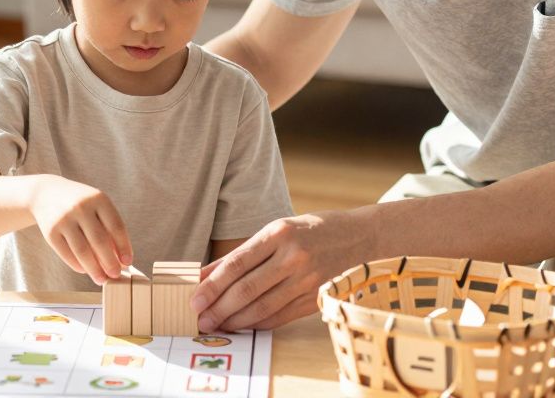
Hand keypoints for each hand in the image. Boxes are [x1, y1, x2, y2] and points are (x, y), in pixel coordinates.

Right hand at [28, 175, 132, 284]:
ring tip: (101, 279)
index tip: (127, 262)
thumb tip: (120, 259)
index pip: (116, 227)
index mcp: (99, 199)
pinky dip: (78, 265)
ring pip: (82, 251)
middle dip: (110, 262)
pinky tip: (85, 270)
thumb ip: (109, 228)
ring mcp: (64, 219)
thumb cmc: (80, 205)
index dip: (124, 247)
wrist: (46, 194)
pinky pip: (67, 254)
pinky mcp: (50, 232)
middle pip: (100, 241)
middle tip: (115, 275)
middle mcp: (81, 207)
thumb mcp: (96, 206)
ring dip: (94, 269)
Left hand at [191, 209, 365, 331]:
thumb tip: (206, 274)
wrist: (361, 237)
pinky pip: (280, 316)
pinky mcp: (316, 297)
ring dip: (235, 320)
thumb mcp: (277, 230)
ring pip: (262, 307)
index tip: (194, 298)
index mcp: (279, 233)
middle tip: (200, 319)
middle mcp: (293, 256)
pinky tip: (242, 325)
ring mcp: (307, 279)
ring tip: (217, 325)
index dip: (212, 285)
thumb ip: (242, 253)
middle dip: (219, 307)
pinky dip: (258, 323)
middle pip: (247, 288)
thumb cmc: (312, 230)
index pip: (237, 263)